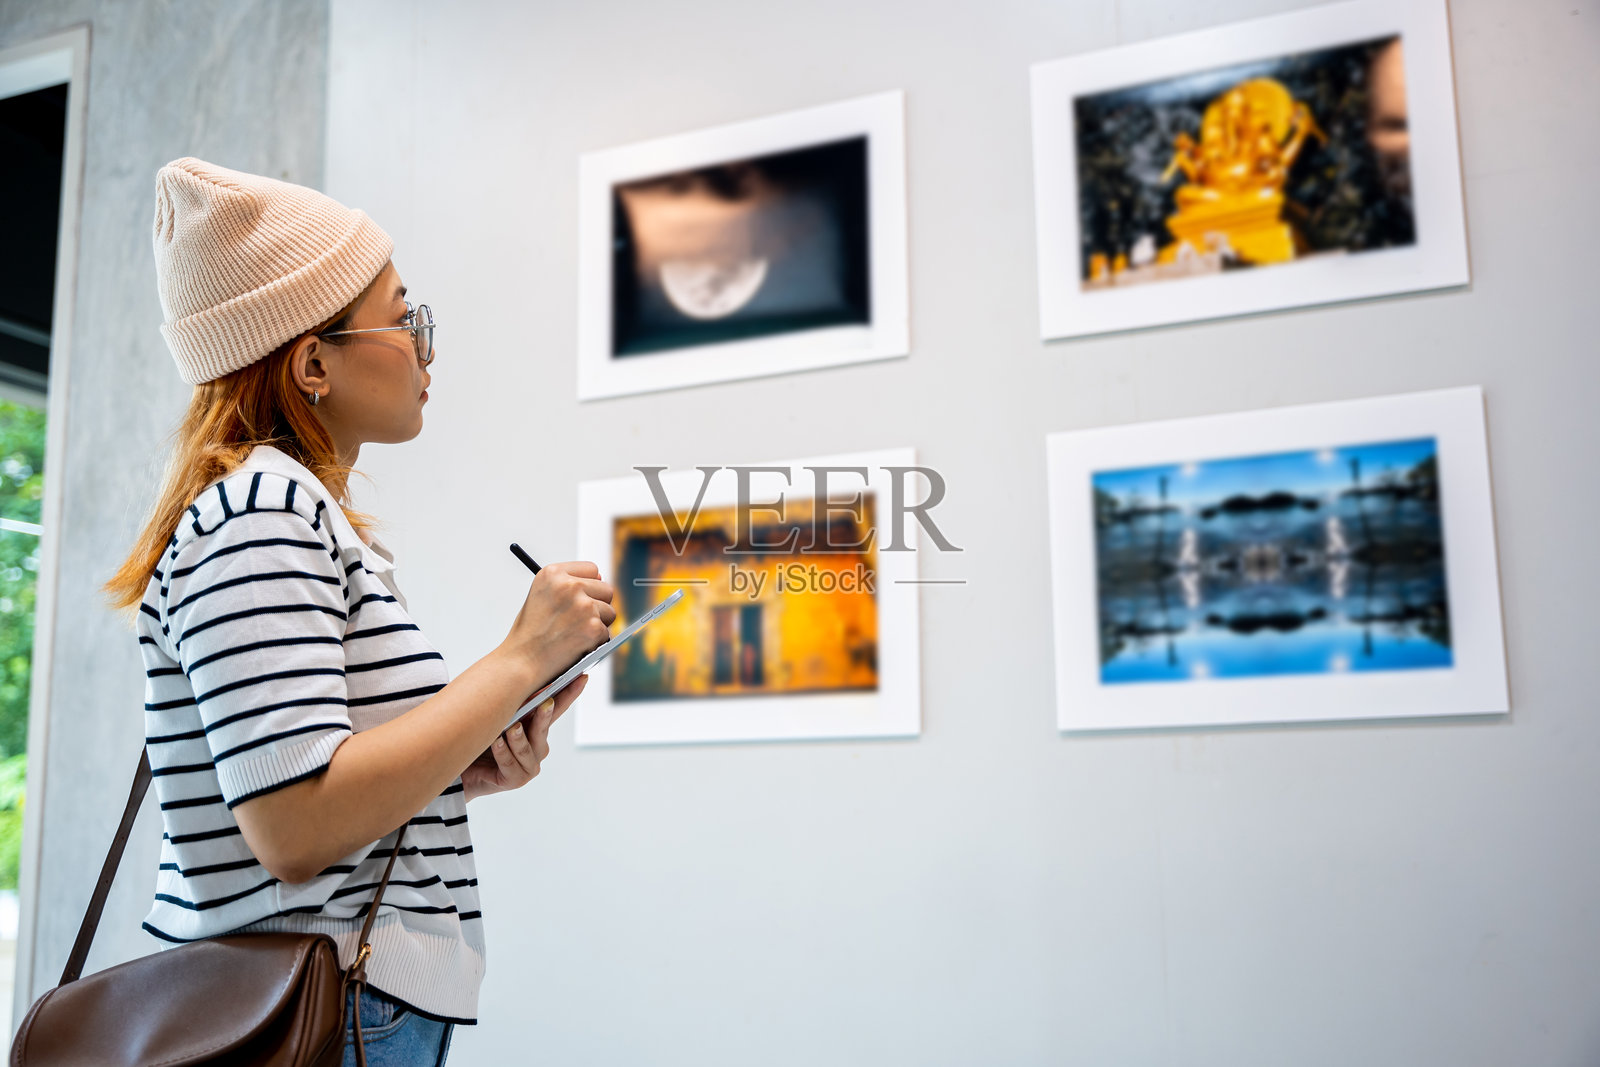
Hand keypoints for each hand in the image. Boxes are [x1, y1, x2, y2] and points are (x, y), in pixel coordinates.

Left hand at [461, 673, 588, 801]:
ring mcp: (528, 765)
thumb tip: (517, 678)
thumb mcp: (497, 718)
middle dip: (545, 715)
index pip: (557, 708)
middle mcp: (537, 747)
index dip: (570, 693)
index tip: (581, 677)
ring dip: (518, 737)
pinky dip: (503, 752)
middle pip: (543, 728)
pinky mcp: (515, 780)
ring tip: (511, 728)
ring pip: (526, 748)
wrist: (461, 769)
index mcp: (536, 728)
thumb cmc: (479, 741)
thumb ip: (511, 705)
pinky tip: (496, 743)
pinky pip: (510, 763)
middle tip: (546, 703)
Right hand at [502, 562, 615, 691]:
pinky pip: (607, 632)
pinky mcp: (592, 627)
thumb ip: (567, 584)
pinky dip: (596, 642)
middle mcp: (569, 586)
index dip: (589, 585)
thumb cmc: (530, 632)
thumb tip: (600, 578)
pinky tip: (576, 644)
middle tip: (578, 621)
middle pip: (606, 589)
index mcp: (553, 573)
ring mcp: (583, 606)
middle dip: (598, 605)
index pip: (591, 569)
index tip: (581, 597)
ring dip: (598, 624)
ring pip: (610, 612)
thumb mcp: (541, 595)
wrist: (521, 660)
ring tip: (574, 633)